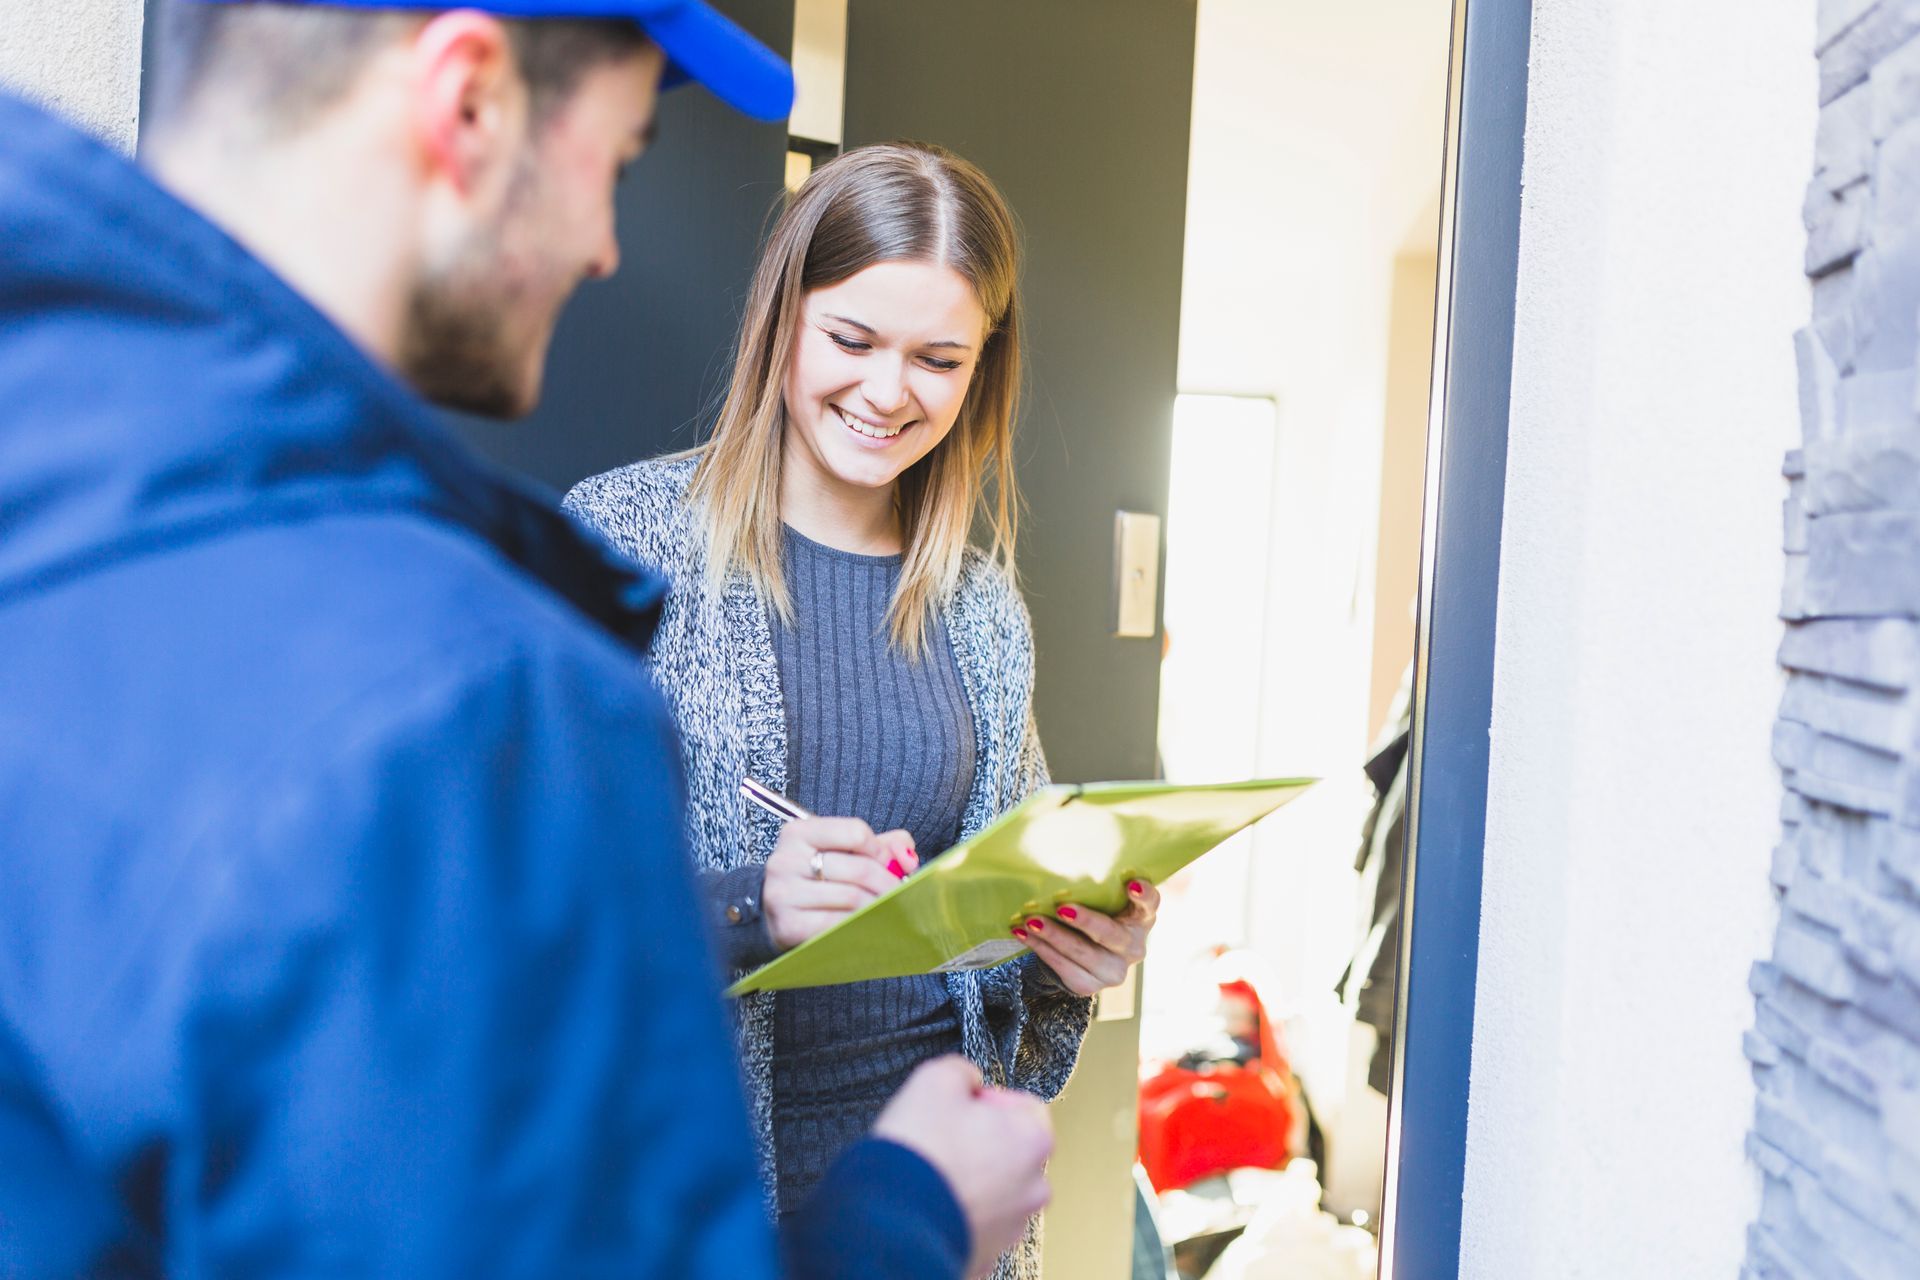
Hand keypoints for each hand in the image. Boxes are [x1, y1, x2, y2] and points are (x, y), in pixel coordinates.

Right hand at [763, 817, 917, 951]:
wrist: (771, 914)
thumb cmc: (814, 880)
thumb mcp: (841, 852)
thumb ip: (881, 845)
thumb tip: (907, 856)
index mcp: (798, 833)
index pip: (854, 832)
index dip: (880, 849)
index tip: (888, 863)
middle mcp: (785, 860)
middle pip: (858, 868)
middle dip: (888, 883)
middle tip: (900, 894)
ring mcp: (783, 894)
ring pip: (852, 897)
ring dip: (878, 906)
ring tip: (887, 910)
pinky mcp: (788, 925)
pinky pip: (837, 924)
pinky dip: (860, 926)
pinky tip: (868, 925)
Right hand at [871, 1056, 1052, 1277]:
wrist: (891, 1220)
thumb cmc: (919, 1150)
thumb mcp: (935, 1079)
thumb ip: (962, 1071)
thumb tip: (968, 1078)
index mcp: (1032, 1140)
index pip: (1026, 1107)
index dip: (991, 1100)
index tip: (964, 1105)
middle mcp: (1032, 1188)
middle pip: (1013, 1153)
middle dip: (982, 1143)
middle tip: (944, 1138)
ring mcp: (1010, 1227)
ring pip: (996, 1192)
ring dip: (971, 1181)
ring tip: (933, 1174)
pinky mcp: (985, 1255)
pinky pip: (975, 1225)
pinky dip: (957, 1214)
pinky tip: (930, 1203)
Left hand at [1014, 879, 1159, 996]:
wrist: (1086, 954)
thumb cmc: (1096, 913)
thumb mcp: (1103, 901)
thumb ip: (1095, 888)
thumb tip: (1059, 864)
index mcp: (1141, 918)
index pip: (1150, 904)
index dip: (1144, 895)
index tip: (1132, 884)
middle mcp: (1134, 946)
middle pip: (1111, 934)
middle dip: (1086, 921)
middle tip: (1062, 908)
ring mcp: (1115, 970)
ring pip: (1084, 955)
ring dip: (1054, 937)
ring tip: (1031, 921)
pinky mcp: (1092, 986)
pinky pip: (1066, 969)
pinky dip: (1042, 949)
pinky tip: (1024, 935)